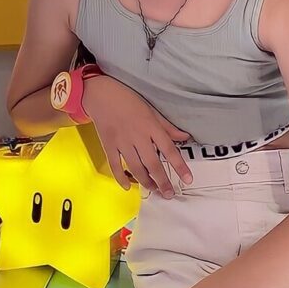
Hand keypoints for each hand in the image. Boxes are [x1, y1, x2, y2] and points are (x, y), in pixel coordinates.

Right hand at [82, 75, 192, 197]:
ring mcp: (122, 142)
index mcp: (151, 126)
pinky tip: (129, 186)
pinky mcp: (108, 145)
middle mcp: (138, 136)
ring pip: (135, 167)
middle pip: (153, 163)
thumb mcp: (151, 110)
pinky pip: (115, 166)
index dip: (180, 166)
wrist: (101, 94)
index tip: (188, 179)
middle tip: (169, 193)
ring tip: (154, 190)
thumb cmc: (127, 99)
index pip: (169, 150)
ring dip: (146, 182)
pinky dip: (121, 178)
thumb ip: (167, 127)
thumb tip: (184, 137)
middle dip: (162, 181)